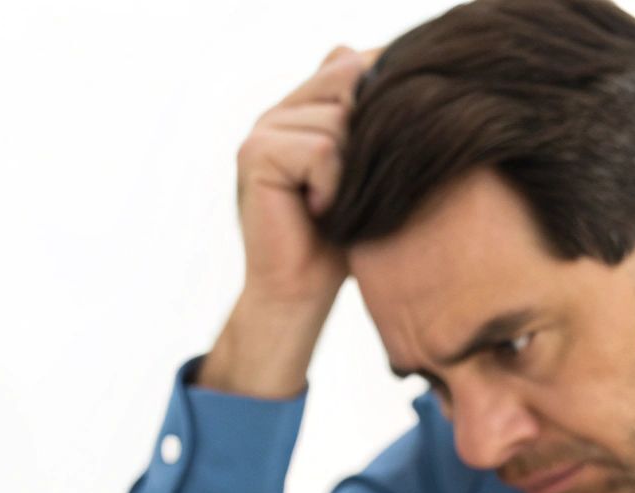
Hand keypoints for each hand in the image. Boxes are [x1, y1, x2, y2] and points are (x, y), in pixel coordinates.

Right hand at [198, 46, 376, 398]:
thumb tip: (367, 61)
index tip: (379, 152)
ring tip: (332, 202)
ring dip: (349, 168)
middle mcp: (277, 112)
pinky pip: (319, 149)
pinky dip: (331, 184)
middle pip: (348, 85)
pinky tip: (319, 209)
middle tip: (349, 187)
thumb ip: (367, 121)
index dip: (376, 98)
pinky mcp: (255, 154)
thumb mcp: (365, 172)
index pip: (348, 65)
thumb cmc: (338, 237)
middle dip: (363, 139)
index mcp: (300, 109)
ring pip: (337, 119)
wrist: (299, 290)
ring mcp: (262, 129)